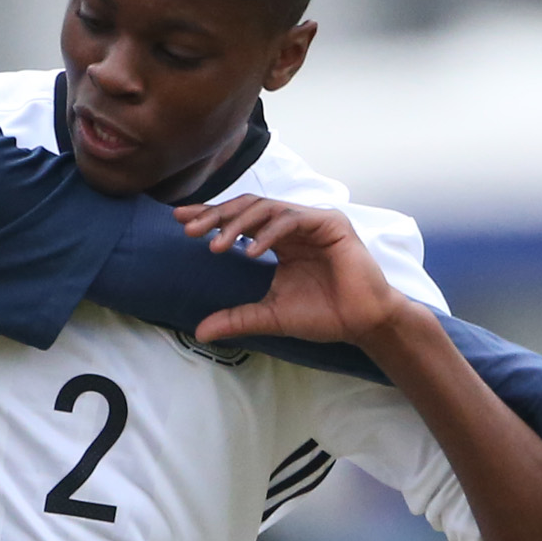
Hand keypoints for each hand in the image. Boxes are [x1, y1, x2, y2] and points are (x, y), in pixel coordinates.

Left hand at [176, 196, 412, 351]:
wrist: (361, 323)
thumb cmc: (322, 315)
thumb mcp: (269, 315)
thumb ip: (236, 318)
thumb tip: (199, 332)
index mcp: (279, 239)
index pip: (239, 220)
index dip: (211, 217)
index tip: (180, 222)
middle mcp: (293, 225)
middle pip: (248, 207)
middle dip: (216, 216)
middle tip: (189, 229)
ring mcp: (312, 221)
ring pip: (267, 208)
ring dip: (238, 224)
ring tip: (216, 245)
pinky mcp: (331, 224)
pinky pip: (292, 219)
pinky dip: (269, 233)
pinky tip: (250, 251)